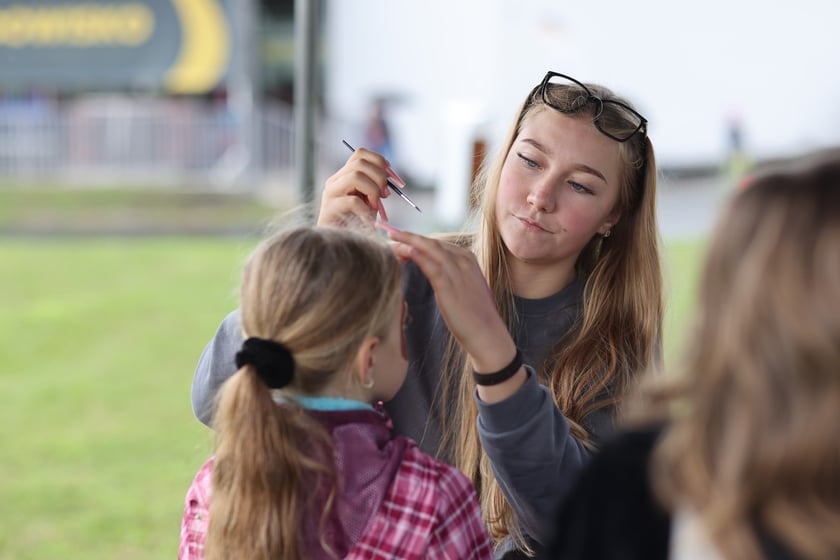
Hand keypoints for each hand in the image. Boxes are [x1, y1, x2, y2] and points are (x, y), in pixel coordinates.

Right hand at [318, 148, 391, 227]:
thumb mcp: (370, 201)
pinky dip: (366, 210)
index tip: (390, 177)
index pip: (360, 153)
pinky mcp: (329, 209)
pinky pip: (352, 201)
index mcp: (344, 176)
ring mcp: (330, 194)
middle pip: (360, 162)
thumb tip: (391, 176)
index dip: (379, 160)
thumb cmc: (357, 224)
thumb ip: (377, 186)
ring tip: (374, 207)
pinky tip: (367, 220)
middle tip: (385, 195)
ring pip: (355, 176)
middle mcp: (335, 181)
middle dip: (379, 177)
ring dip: (372, 191)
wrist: (340, 246)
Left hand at [380, 226, 517, 373]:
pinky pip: (431, 266)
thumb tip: (435, 270)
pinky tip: (405, 250)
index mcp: (467, 259)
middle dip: (409, 236)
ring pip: (429, 249)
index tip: (401, 237)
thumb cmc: (474, 314)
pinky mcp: (449, 285)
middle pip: (431, 242)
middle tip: (389, 233)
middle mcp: (463, 260)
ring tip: (390, 238)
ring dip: (408, 241)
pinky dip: (418, 256)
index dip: (417, 239)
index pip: (437, 243)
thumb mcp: (464, 287)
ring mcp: (457, 271)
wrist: (487, 333)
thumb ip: (451, 274)